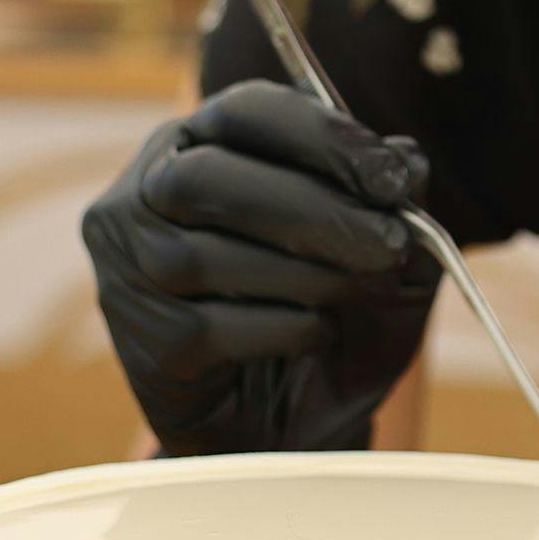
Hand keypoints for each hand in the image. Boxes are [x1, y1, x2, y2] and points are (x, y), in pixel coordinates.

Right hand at [81, 80, 440, 454]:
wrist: (296, 428)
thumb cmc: (332, 320)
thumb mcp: (386, 258)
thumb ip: (396, 203)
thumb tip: (408, 157)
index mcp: (198, 145)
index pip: (244, 111)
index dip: (321, 136)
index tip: (392, 176)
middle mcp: (143, 197)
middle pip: (206, 177)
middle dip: (311, 208)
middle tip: (388, 242)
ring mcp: (130, 271)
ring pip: (203, 255)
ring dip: (305, 275)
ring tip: (358, 291)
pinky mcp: (143, 343)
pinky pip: (207, 326)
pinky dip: (283, 328)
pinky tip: (315, 336)